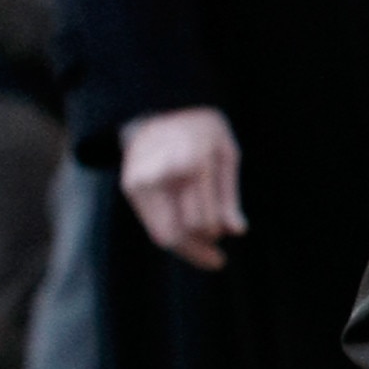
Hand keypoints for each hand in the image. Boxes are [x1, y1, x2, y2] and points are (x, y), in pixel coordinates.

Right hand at [120, 107, 245, 270]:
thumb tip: (237, 231)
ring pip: (161, 234)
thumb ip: (229, 196)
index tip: (222, 242)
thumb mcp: (226, 155)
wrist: (161, 107)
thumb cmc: (203, 131)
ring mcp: (141, 182)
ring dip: (184, 247)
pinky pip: (152, 223)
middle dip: (198, 251)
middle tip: (216, 260)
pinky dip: (170, 232)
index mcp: (192, 165)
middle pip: (176, 234)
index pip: (200, 222)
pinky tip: (188, 235)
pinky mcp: (131, 187)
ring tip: (205, 254)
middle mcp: (162, 175)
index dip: (212, 237)